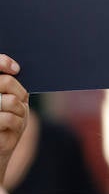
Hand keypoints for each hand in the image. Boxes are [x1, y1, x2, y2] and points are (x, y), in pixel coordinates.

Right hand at [0, 54, 28, 179]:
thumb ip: (10, 89)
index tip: (16, 69)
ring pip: (10, 101)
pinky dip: (16, 124)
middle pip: (5, 82)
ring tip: (16, 120)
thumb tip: (16, 70)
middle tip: (21, 105)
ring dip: (20, 112)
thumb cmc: (4, 129)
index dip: (2, 62)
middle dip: (19, 93)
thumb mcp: (10, 106)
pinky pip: (8, 118)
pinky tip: (12, 131)